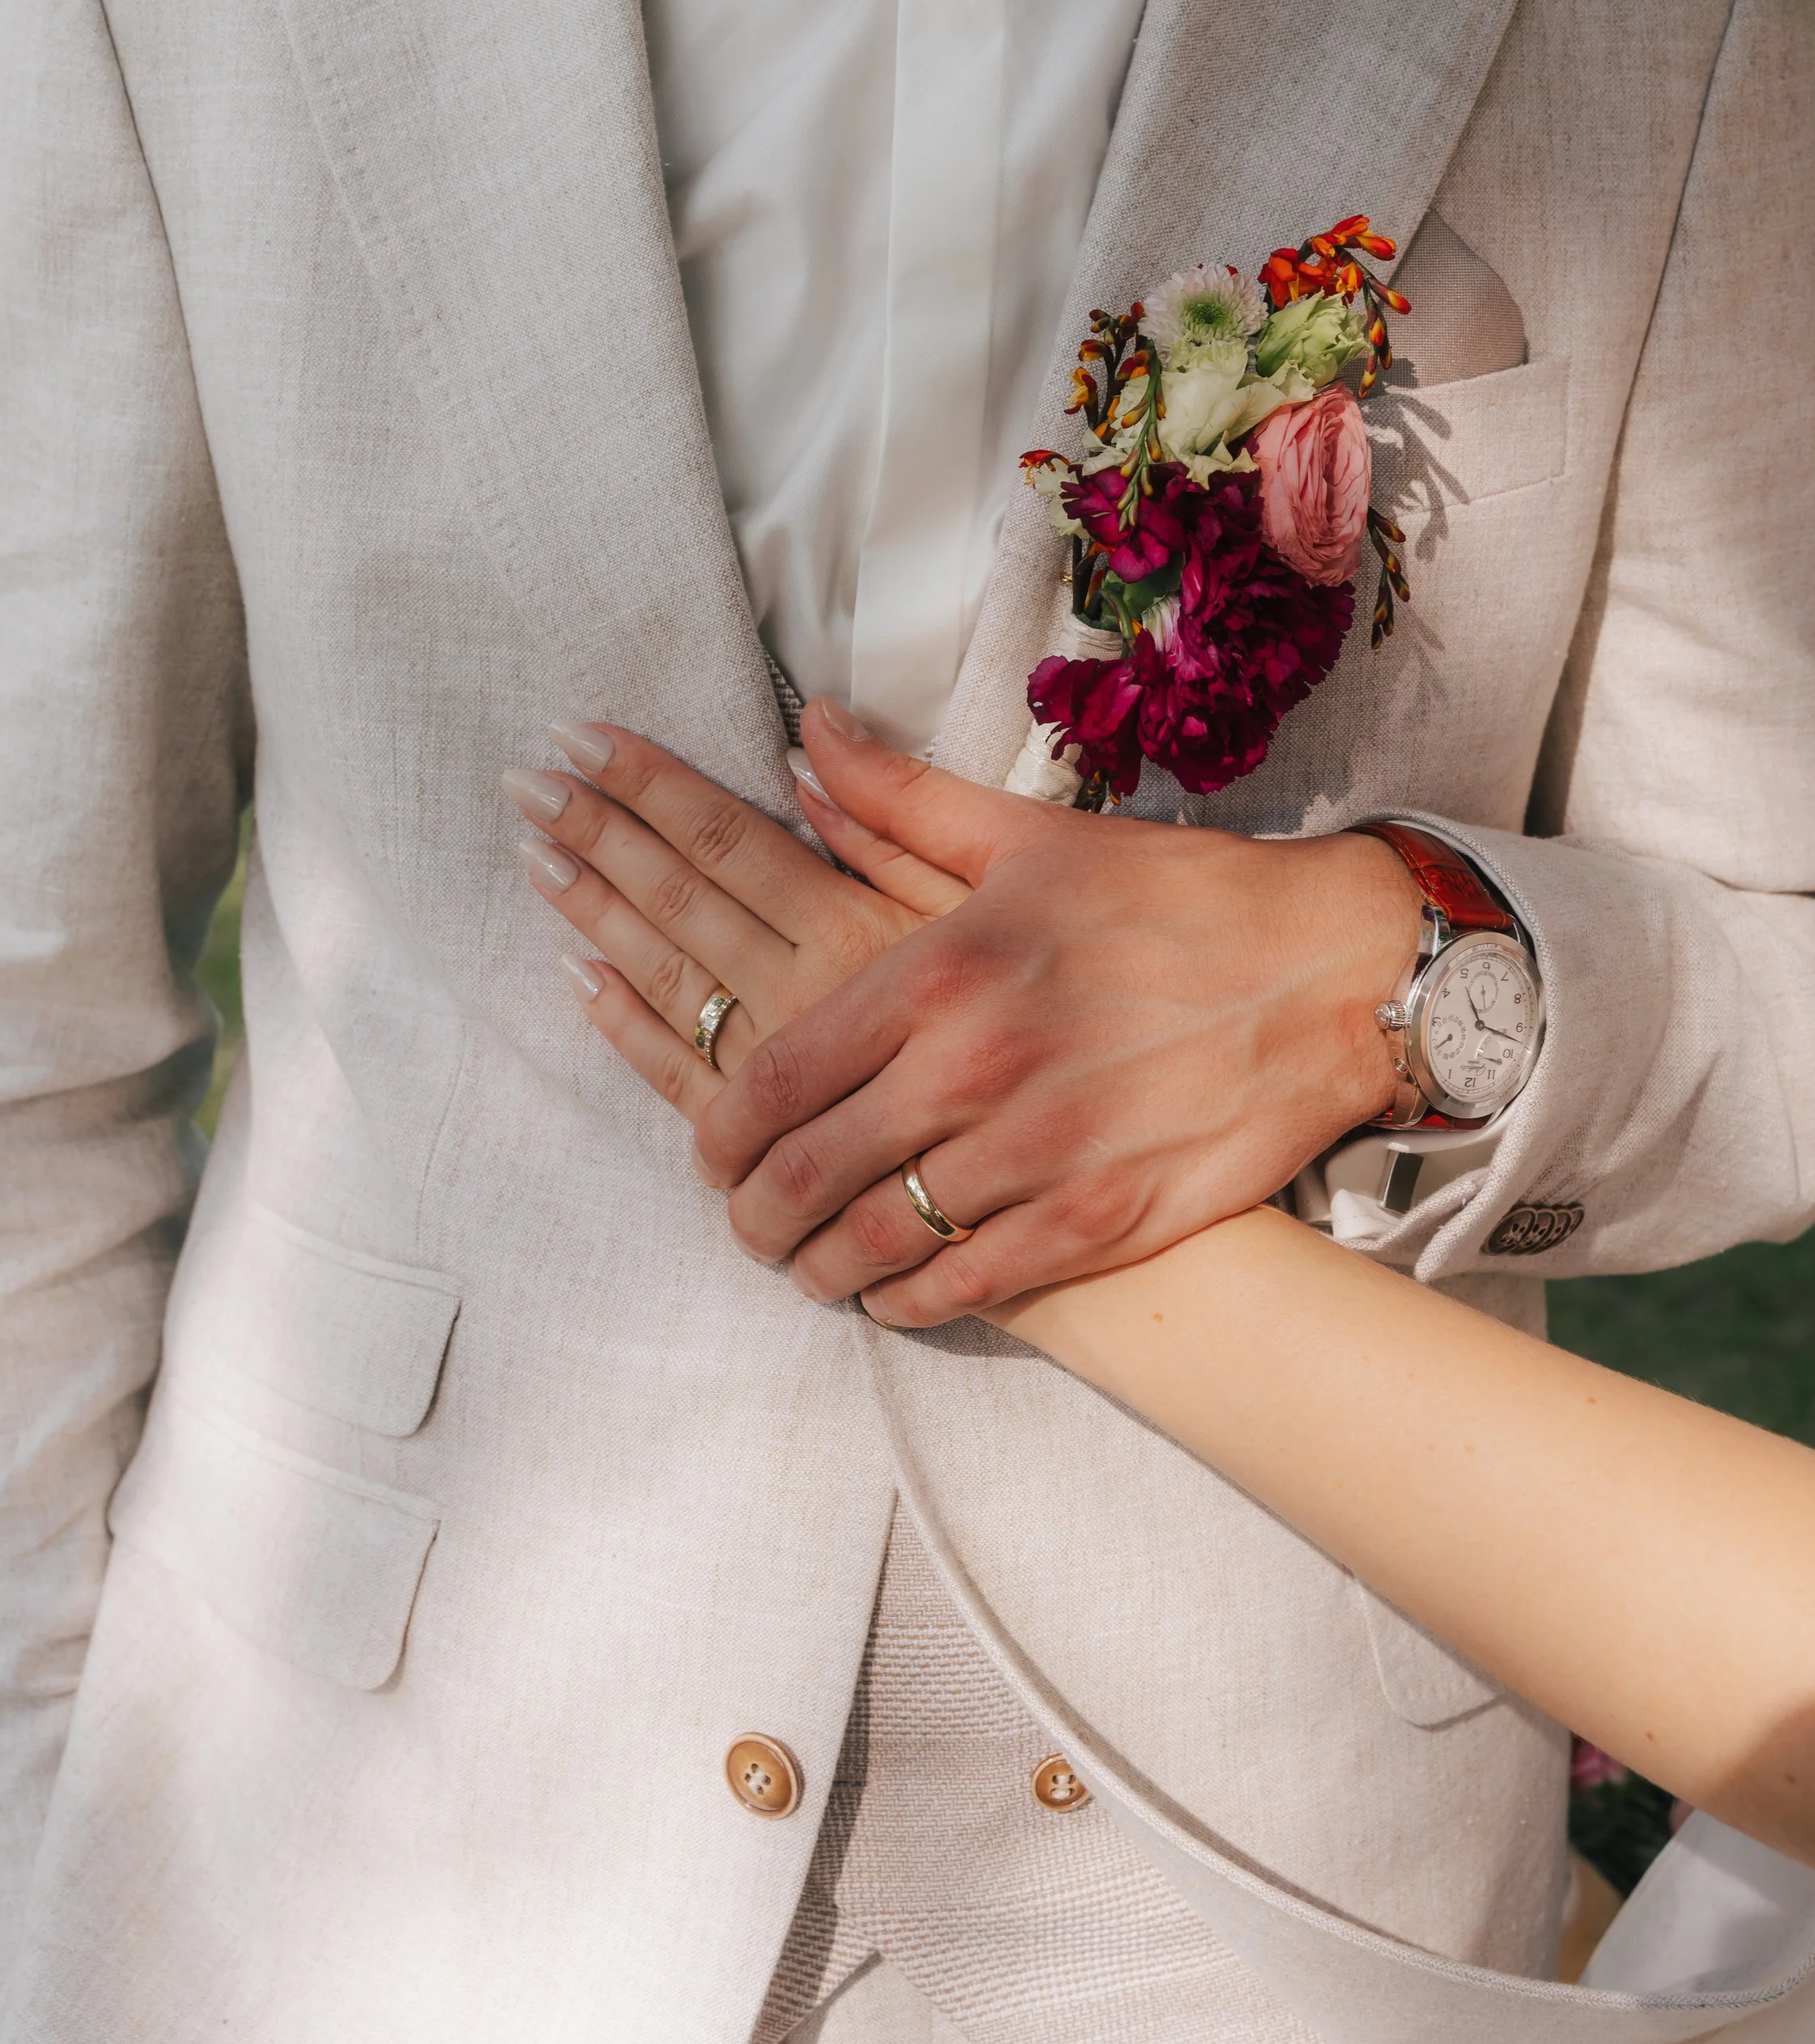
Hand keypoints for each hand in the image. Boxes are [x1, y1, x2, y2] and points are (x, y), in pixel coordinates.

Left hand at [512, 704, 1419, 1325]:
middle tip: (743, 1220)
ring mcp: (1040, 1155)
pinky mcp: (1104, 1220)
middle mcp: (977, 1068)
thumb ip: (895, 803)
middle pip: (806, 1173)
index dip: (721, 1127)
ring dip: (816, 1266)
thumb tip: (801, 742)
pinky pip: (966, 1287)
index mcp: (943, 969)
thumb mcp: (1030, 837)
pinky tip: (888, 1295)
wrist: (1335, 973)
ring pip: (875, 1242)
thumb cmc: (1178, 897)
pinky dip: (907, 1301)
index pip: (779, 1069)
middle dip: (751, 1212)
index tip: (708, 1147)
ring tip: (800, 1264)